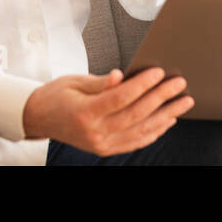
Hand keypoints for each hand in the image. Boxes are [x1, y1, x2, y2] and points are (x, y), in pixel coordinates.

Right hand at [22, 68, 192, 155]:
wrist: (38, 118)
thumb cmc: (56, 95)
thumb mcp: (75, 82)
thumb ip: (101, 82)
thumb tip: (120, 76)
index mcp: (85, 113)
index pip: (120, 98)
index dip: (142, 84)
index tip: (159, 71)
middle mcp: (94, 133)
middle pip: (136, 114)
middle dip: (161, 98)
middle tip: (180, 84)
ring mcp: (101, 144)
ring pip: (141, 130)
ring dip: (166, 115)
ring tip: (184, 102)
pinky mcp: (106, 150)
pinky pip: (136, 142)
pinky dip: (155, 131)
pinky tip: (168, 119)